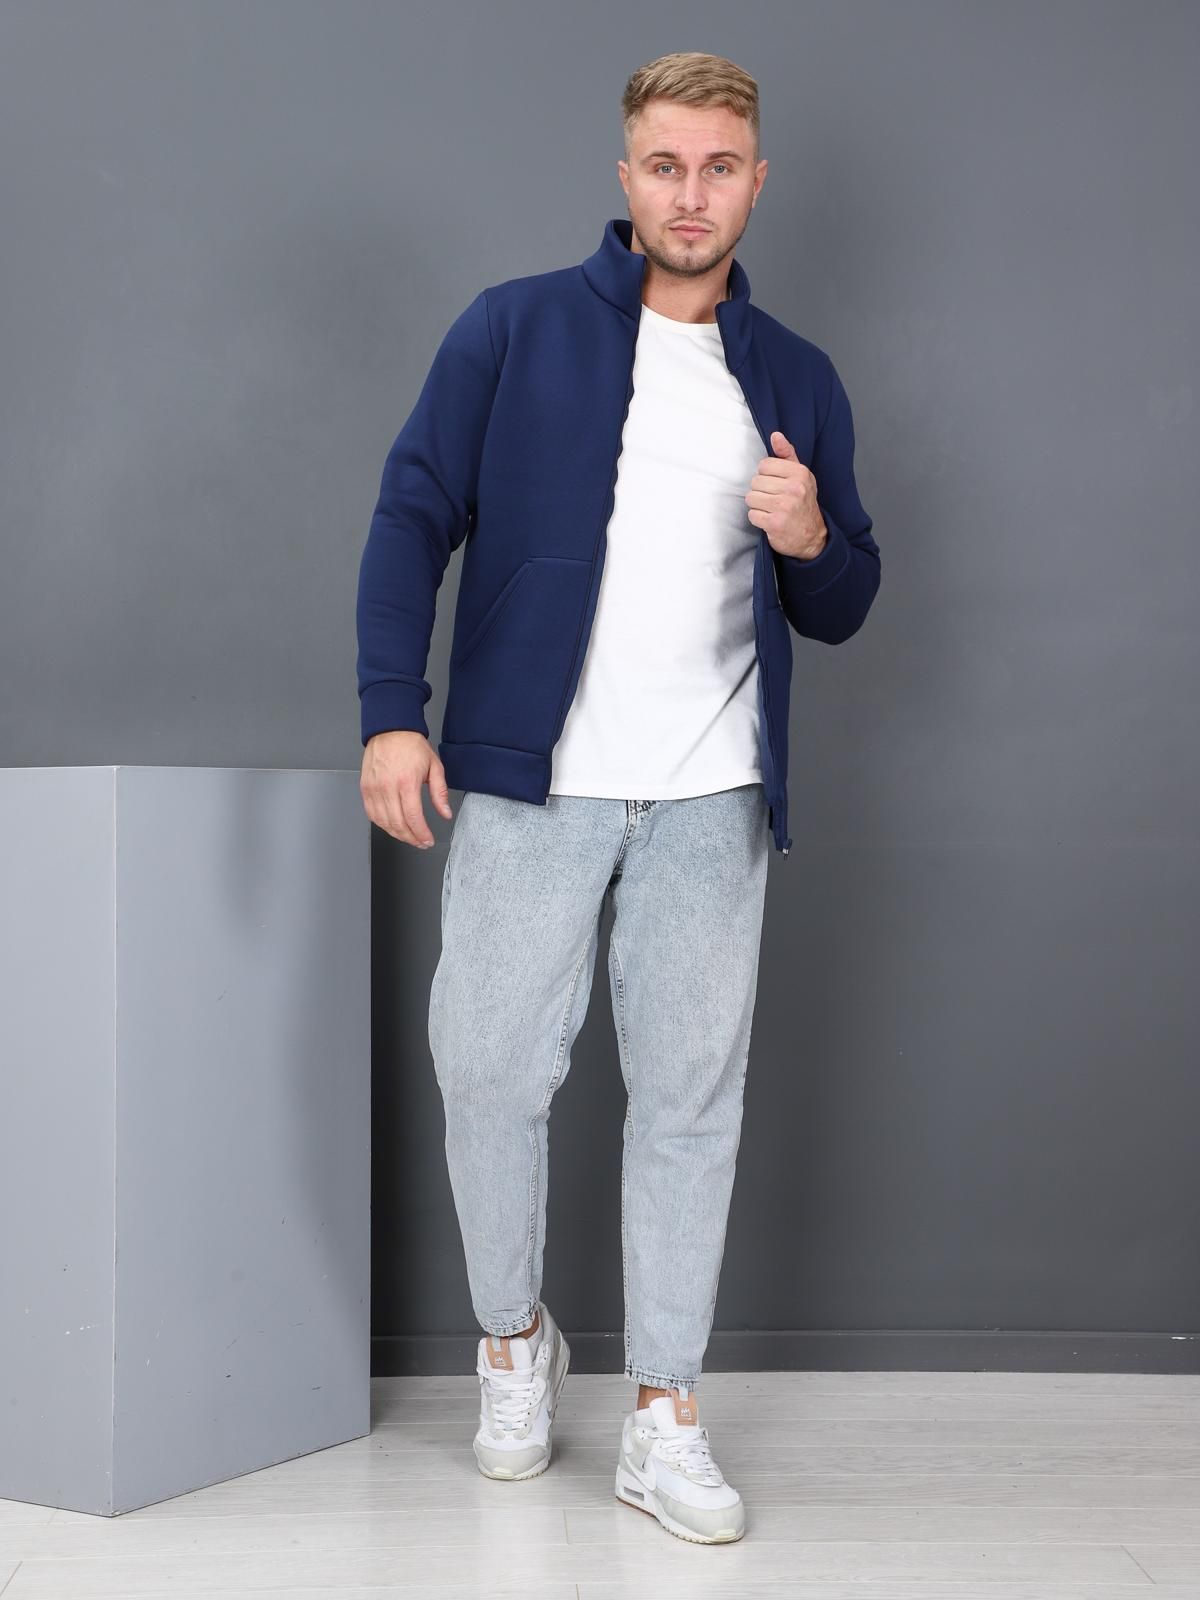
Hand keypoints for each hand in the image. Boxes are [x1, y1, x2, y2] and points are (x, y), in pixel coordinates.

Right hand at [360, 730, 452, 847]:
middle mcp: (388, 787)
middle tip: (421, 842)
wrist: (390, 729)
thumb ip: (440, 793)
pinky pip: (372, 814)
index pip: (413, 817)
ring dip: (397, 834)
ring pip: (383, 822)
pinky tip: (392, 827)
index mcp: (406, 781)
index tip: (428, 840)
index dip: (421, 834)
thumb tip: (445, 813)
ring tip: (409, 837)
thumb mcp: (434, 766)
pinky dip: (382, 825)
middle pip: (398, 824)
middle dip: (411, 838)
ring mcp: (374, 788)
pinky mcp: (365, 788)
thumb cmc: (411, 745)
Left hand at [745, 430, 827, 559]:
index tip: (775, 484)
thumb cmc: (803, 503)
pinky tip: (769, 520)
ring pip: (751, 498)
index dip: (765, 475)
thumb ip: (787, 455)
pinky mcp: (775, 523)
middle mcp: (794, 489)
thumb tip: (775, 435)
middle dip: (760, 491)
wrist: (812, 537)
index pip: (764, 465)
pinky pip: (752, 515)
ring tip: (771, 509)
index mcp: (800, 473)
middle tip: (773, 499)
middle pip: (755, 482)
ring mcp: (784, 507)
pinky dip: (757, 519)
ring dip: (757, 506)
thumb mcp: (800, 476)